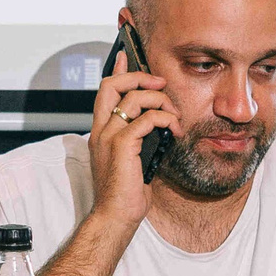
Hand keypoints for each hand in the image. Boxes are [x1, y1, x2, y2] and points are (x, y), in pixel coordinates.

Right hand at [85, 67, 179, 231]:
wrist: (115, 217)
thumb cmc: (125, 194)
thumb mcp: (131, 160)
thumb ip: (137, 140)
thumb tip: (155, 125)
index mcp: (100, 132)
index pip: (104, 91)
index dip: (117, 71)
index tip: (126, 57)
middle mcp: (100, 130)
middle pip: (112, 84)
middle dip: (139, 77)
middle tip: (160, 84)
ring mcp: (108, 136)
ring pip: (133, 98)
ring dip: (160, 101)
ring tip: (174, 116)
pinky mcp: (121, 145)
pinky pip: (147, 119)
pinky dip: (165, 119)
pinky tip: (174, 131)